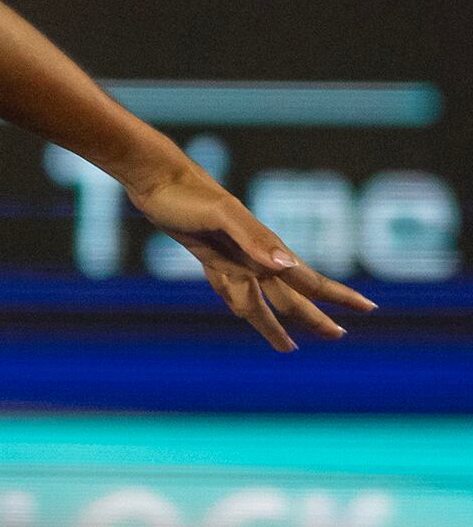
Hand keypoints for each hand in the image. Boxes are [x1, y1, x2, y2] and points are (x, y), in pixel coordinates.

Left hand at [128, 164, 375, 350]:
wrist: (157, 178)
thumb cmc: (188, 195)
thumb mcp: (220, 214)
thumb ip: (253, 238)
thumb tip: (287, 265)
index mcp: (264, 248)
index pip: (308, 280)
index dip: (337, 297)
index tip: (370, 309)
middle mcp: (253, 256)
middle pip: (289, 296)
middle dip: (313, 318)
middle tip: (338, 336)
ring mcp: (232, 256)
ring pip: (258, 300)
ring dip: (273, 323)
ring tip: (288, 347)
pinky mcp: (209, 254)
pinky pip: (229, 286)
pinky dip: (239, 302)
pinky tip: (242, 312)